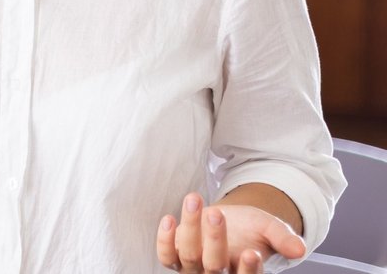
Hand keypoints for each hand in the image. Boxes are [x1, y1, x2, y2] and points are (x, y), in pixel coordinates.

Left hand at [157, 193, 305, 272]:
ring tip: (195, 199)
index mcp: (243, 272)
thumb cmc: (250, 228)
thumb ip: (283, 238)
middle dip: (215, 239)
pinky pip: (166, 255)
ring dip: (190, 228)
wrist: (227, 220)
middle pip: (214, 266)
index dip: (248, 269)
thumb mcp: (270, 230)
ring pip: (188, 256)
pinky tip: (170, 218)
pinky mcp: (175, 256)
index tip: (252, 251)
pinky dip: (165, 239)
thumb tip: (300, 249)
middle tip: (217, 212)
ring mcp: (193, 267)